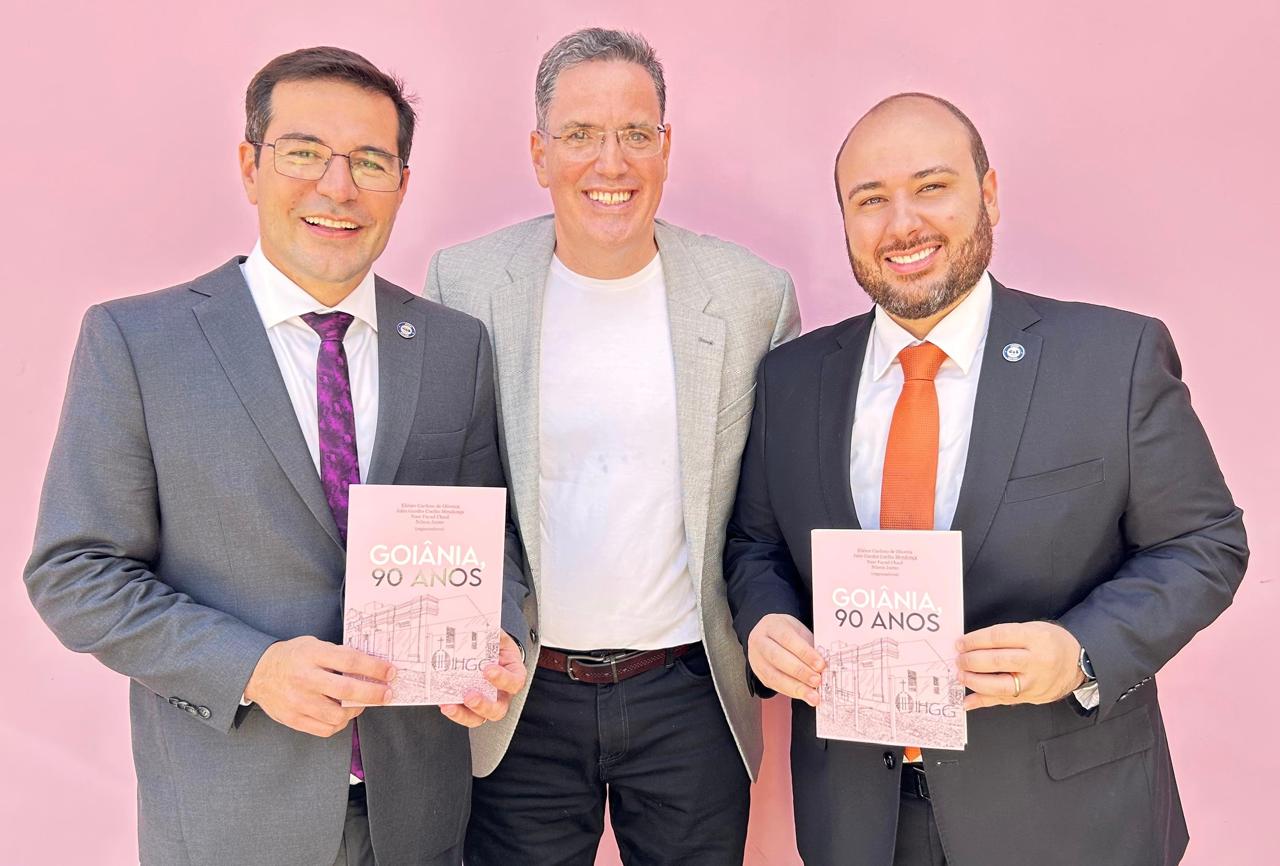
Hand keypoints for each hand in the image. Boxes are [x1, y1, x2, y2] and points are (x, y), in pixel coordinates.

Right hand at [244, 636, 394, 736]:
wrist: (258, 672)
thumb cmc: (291, 656)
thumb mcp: (314, 644)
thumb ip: (338, 654)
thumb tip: (371, 665)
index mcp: (311, 655)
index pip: (350, 661)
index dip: (374, 668)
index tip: (390, 672)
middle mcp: (305, 679)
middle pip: (347, 690)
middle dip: (374, 694)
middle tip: (387, 693)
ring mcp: (298, 701)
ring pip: (338, 715)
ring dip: (357, 710)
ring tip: (362, 703)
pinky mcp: (293, 719)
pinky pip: (325, 729)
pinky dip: (340, 724)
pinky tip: (343, 714)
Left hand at [440, 630, 527, 727]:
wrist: (491, 651)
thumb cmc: (497, 647)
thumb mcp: (499, 637)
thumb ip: (492, 634)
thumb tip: (482, 627)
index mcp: (513, 675)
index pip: (514, 682)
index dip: (503, 679)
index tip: (488, 669)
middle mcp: (502, 694)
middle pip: (498, 709)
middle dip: (483, 705)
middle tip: (469, 696)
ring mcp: (486, 702)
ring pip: (479, 719)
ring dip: (463, 714)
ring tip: (450, 705)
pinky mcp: (470, 707)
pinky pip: (463, 715)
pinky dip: (453, 711)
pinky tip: (443, 702)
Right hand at [747, 614, 824, 705]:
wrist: (767, 636)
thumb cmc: (787, 634)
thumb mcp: (799, 631)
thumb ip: (811, 645)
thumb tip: (826, 664)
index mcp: (772, 626)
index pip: (788, 639)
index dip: (805, 653)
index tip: (820, 665)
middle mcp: (760, 642)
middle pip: (777, 658)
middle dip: (800, 672)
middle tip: (817, 681)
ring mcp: (757, 660)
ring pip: (773, 676)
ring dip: (796, 687)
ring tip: (813, 695)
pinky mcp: (760, 675)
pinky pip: (775, 686)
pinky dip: (792, 693)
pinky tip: (805, 696)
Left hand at [955, 621, 1084, 709]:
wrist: (1076, 663)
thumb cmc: (1049, 642)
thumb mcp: (1032, 629)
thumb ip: (1004, 637)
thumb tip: (971, 645)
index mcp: (1035, 638)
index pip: (998, 638)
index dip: (975, 640)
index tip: (960, 643)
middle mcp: (1036, 661)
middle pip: (997, 661)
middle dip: (972, 661)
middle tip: (958, 659)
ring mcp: (1034, 682)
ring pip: (1000, 685)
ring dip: (975, 681)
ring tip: (961, 675)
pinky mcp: (1032, 697)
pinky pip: (1004, 701)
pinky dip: (982, 701)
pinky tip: (967, 701)